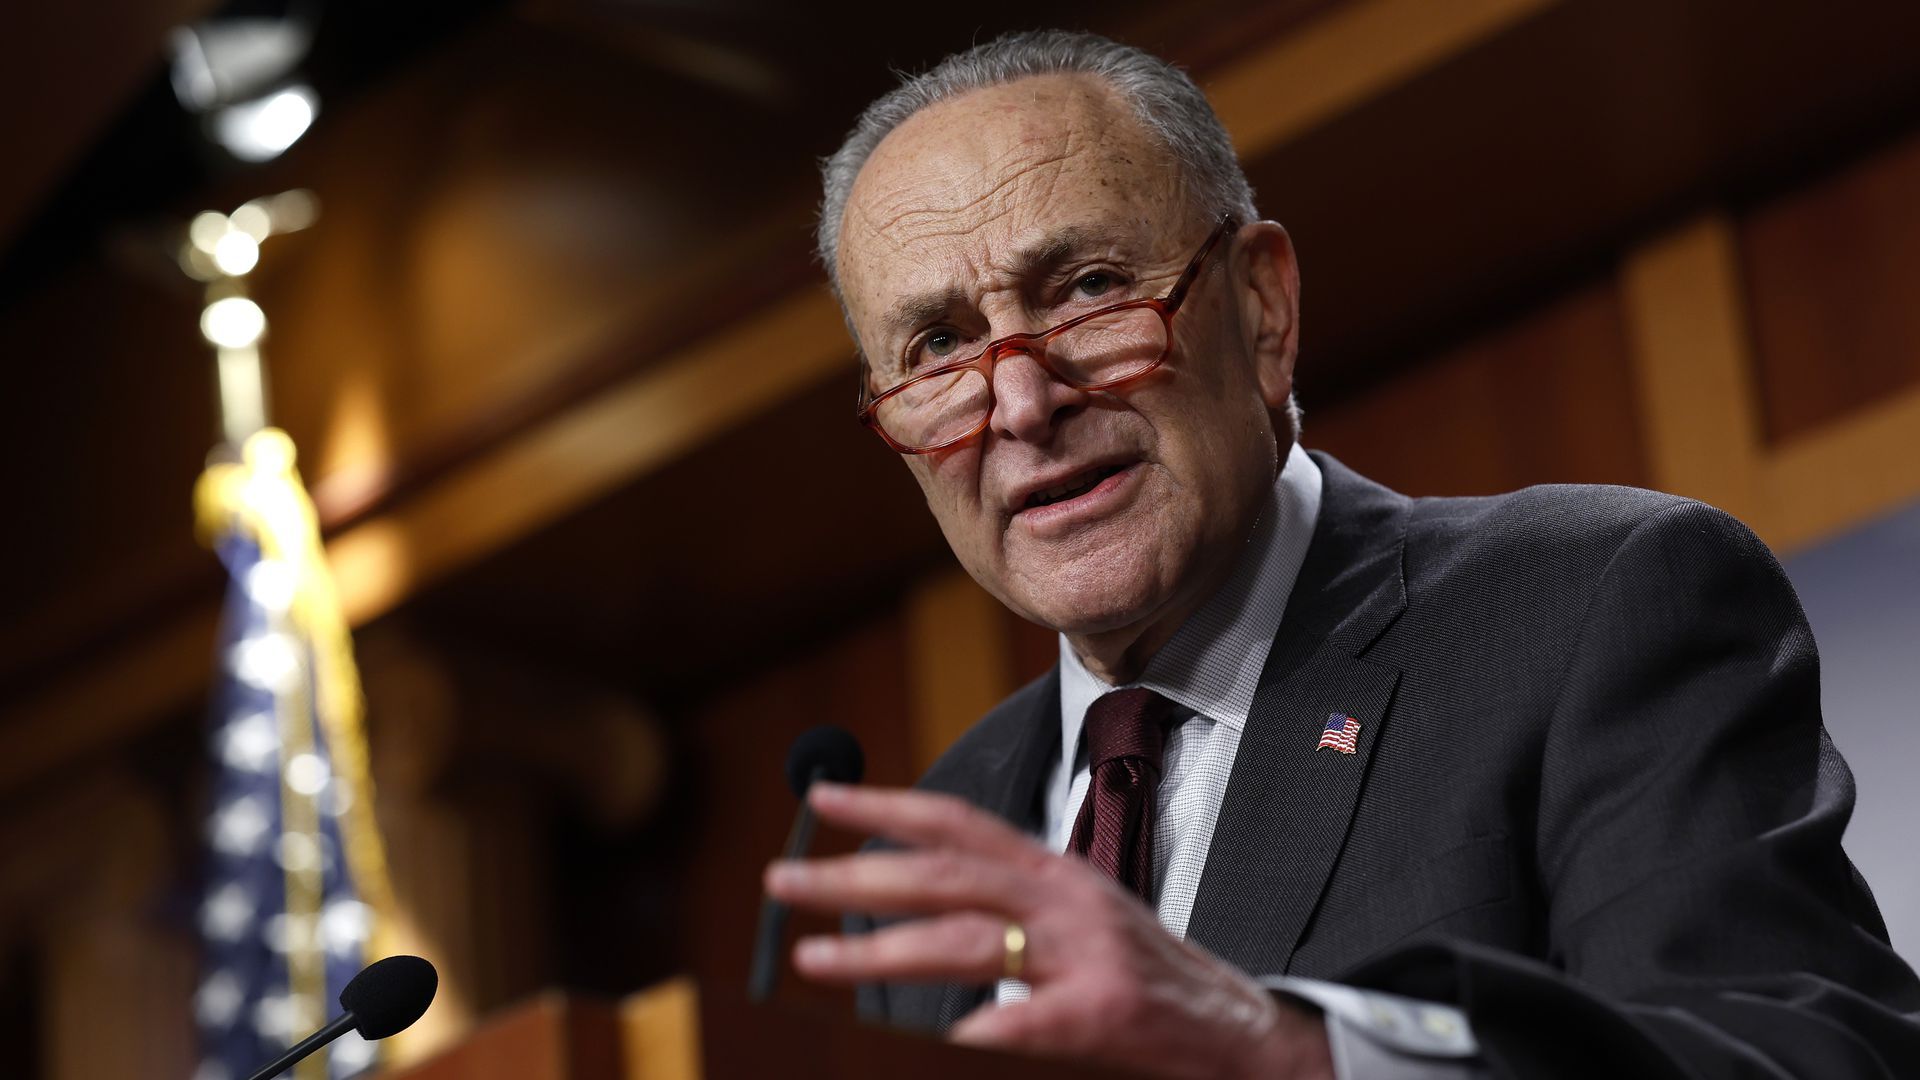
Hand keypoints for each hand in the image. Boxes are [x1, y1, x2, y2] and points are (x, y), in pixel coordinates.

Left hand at [764, 783, 1333, 1079]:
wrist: (1245, 1034)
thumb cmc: (1148, 981)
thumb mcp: (1078, 923)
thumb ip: (1007, 909)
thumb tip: (909, 910)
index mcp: (1055, 871)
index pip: (958, 823)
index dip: (886, 805)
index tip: (819, 799)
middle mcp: (1067, 899)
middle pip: (944, 875)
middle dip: (854, 876)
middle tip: (782, 881)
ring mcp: (1087, 955)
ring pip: (966, 941)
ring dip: (880, 951)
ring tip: (813, 958)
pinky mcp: (1107, 1013)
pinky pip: (1025, 1020)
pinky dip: (976, 1029)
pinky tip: (937, 1039)